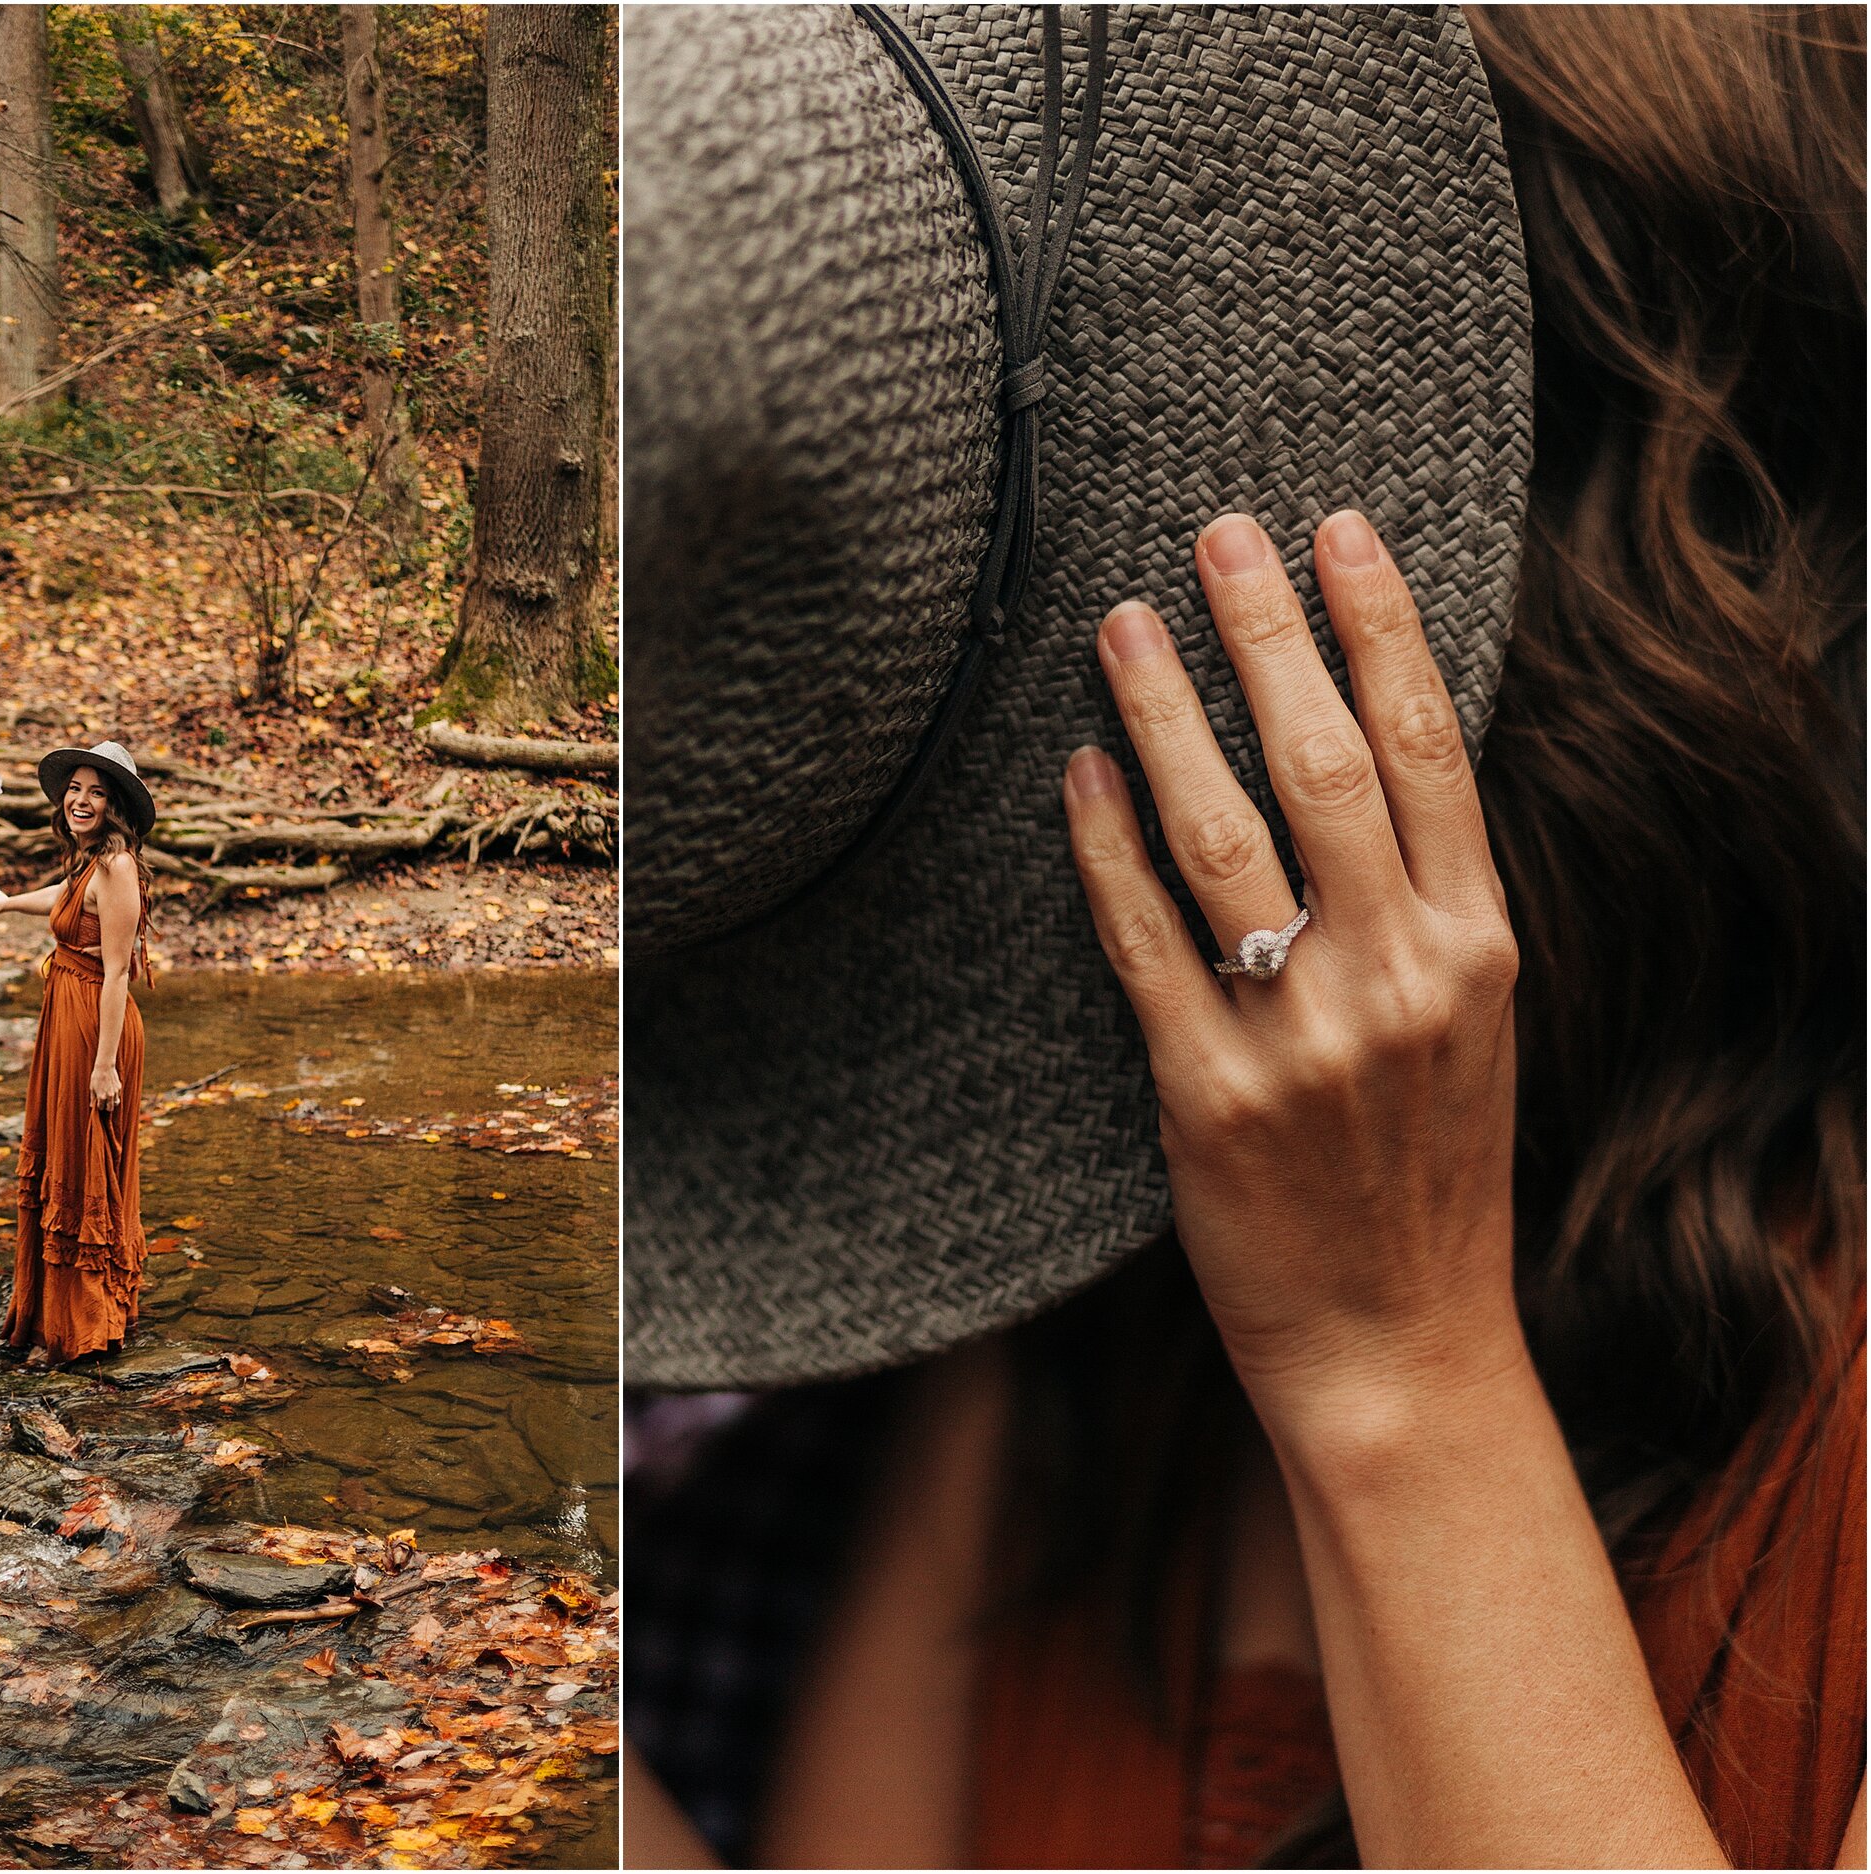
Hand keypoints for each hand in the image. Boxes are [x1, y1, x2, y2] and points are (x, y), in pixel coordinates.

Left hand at [89, 1061, 121, 1110]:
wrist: (105, 1067)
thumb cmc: (96, 1077)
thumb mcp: (92, 1088)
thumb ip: (92, 1098)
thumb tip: (92, 1106)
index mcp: (101, 1096)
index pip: (101, 1107)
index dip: (99, 1106)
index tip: (98, 1104)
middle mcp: (109, 1096)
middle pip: (110, 1108)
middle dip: (107, 1107)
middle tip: (104, 1104)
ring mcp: (115, 1092)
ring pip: (116, 1102)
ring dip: (112, 1102)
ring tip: (108, 1098)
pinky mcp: (119, 1087)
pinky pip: (118, 1095)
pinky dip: (115, 1095)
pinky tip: (110, 1090)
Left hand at [1063, 510, 1523, 1445]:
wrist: (1400, 1344)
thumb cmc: (1425, 1172)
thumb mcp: (1472, 1024)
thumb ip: (1429, 901)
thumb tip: (1365, 756)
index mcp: (1480, 947)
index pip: (1431, 748)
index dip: (1382, 625)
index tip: (1337, 528)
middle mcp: (1402, 977)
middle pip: (1325, 762)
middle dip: (1268, 632)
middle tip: (1216, 531)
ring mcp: (1305, 1037)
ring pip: (1223, 837)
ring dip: (1164, 716)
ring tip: (1119, 625)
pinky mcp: (1209, 1098)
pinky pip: (1144, 946)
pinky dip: (1104, 851)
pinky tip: (1073, 776)